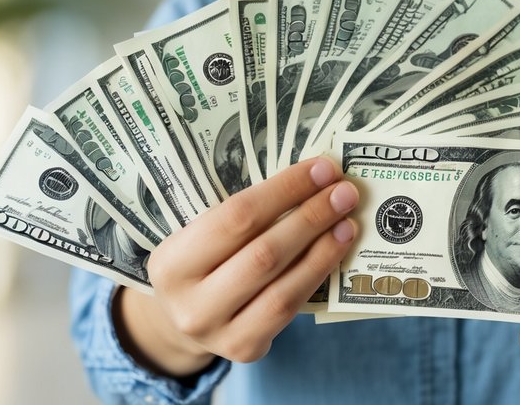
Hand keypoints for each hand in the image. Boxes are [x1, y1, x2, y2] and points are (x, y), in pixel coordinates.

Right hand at [116, 156, 358, 374]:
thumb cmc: (200, 261)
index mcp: (171, 262)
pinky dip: (316, 276)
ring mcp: (217, 333)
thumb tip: (313, 179)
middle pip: (264, 254)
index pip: (236, 217)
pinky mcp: (244, 350)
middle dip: (311, 217)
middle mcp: (190, 304)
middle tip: (345, 191)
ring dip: (323, 250)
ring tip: (348, 222)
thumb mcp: (200, 235)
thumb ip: (244, 214)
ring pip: (282, 288)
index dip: (285, 190)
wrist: (179, 319)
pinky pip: (289, 311)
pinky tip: (336, 252)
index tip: (322, 168)